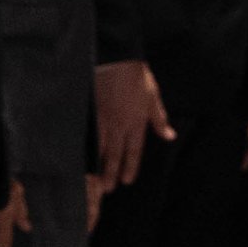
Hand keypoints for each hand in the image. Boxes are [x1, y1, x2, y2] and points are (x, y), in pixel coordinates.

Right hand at [91, 62, 167, 191]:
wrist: (115, 57)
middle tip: (107, 188)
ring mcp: (102, 118)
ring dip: (97, 164)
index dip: (130, 167)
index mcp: (137, 122)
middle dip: (111, 172)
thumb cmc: (136, 75)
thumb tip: (169, 136)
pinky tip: (78, 155)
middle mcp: (119, 124)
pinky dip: (84, 146)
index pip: (134, 151)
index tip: (126, 181)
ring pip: (100, 147)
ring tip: (93, 179)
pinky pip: (87, 134)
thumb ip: (159, 119)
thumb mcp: (153, 97)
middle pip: (115, 154)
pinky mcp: (89, 111)